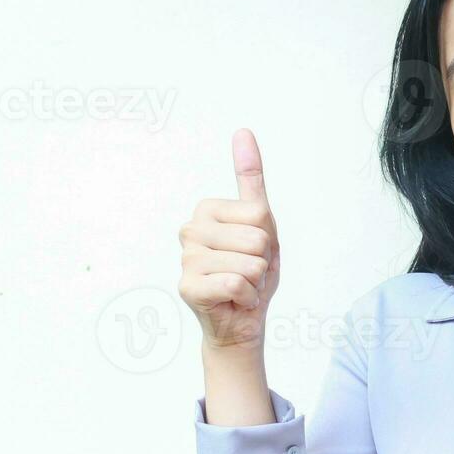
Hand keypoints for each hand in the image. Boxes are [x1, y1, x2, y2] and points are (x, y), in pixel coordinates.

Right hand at [177, 128, 281, 350]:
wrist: (242, 322)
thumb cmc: (252, 272)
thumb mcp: (262, 223)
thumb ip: (251, 179)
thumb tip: (243, 131)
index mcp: (207, 210)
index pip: (259, 214)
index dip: (267, 239)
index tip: (253, 251)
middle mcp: (190, 230)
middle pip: (257, 238)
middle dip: (262, 262)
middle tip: (247, 273)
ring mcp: (186, 259)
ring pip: (249, 263)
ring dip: (255, 282)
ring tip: (240, 287)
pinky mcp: (187, 286)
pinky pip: (237, 284)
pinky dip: (247, 298)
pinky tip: (233, 301)